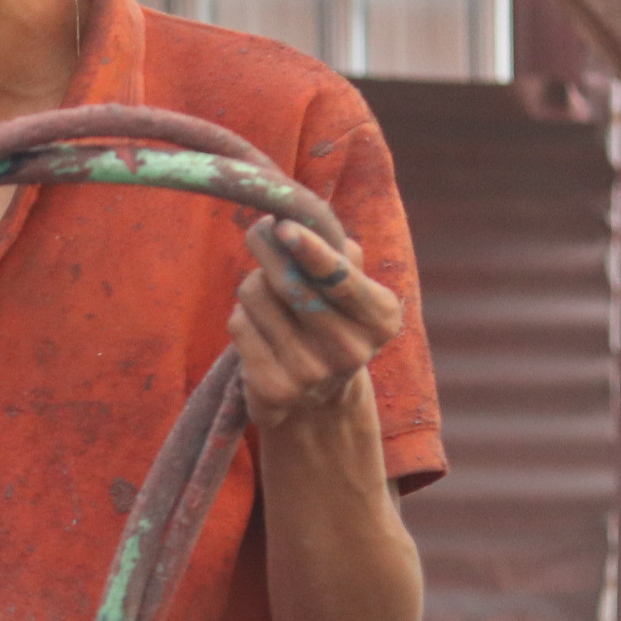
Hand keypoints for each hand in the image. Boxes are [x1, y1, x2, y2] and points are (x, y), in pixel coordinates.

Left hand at [229, 219, 401, 431]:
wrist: (316, 401)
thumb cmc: (331, 324)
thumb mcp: (352, 292)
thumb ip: (340, 255)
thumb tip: (307, 219)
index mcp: (380, 318)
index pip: (341, 279)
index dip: (310, 250)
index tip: (284, 226)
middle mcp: (350, 349)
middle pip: (289, 281)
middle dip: (268, 249)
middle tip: (259, 230)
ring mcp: (311, 373)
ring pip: (257, 297)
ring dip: (253, 285)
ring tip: (267, 297)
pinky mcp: (274, 389)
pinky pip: (240, 325)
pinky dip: (242, 315)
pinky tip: (257, 328)